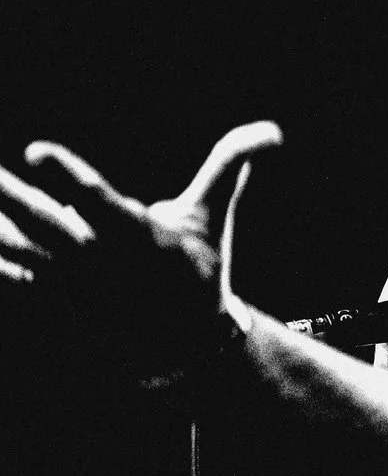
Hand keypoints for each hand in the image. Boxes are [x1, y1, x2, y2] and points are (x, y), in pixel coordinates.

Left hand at [0, 122, 283, 377]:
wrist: (185, 345)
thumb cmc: (197, 268)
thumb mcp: (213, 215)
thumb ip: (230, 165)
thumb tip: (274, 130)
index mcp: (140, 237)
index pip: (98, 200)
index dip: (67, 174)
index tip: (33, 150)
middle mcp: (99, 262)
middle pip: (41, 220)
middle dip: (6, 194)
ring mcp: (69, 283)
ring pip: (17, 248)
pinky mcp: (50, 300)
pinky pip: (11, 279)